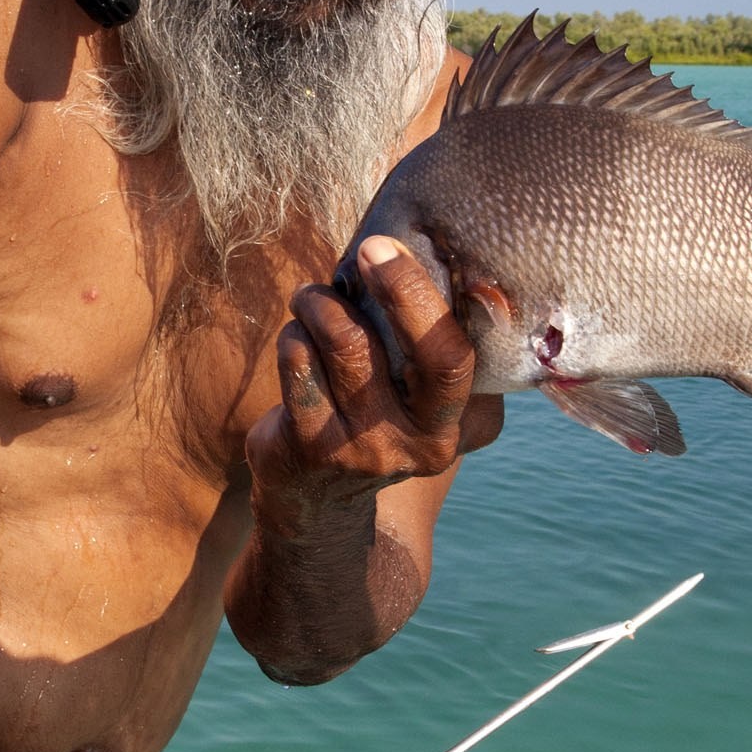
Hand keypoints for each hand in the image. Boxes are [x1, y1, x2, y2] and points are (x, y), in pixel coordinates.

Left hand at [247, 235, 502, 511]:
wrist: (316, 502)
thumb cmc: (370, 419)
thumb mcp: (413, 399)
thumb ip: (433, 348)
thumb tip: (446, 261)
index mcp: (450, 425)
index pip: (457, 358)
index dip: (429, 299)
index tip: (400, 250)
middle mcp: (415, 442)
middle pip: (419, 352)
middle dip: (399, 288)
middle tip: (370, 250)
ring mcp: (363, 449)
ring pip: (346, 345)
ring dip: (321, 305)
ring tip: (310, 297)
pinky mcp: (311, 448)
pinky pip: (300, 365)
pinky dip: (294, 336)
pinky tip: (295, 335)